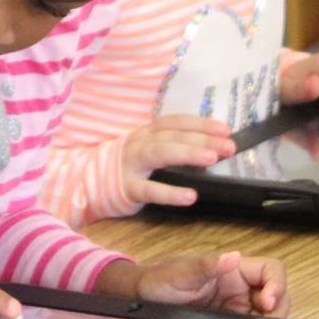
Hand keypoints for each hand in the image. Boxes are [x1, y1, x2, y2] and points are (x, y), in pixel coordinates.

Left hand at [97, 252, 288, 316]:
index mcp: (234, 269)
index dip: (277, 285)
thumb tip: (232, 257)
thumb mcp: (181, 273)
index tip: (268, 304)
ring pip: (269, 315)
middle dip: (278, 310)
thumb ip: (207, 266)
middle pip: (276, 295)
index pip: (271, 270)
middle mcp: (240, 288)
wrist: (142, 300)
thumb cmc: (160, 279)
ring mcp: (237, 308)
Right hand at [119, 115, 237, 207]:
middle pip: (172, 136)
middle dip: (202, 139)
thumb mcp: (148, 149)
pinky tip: (190, 197)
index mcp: (148, 132)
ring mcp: (131, 164)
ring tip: (212, 158)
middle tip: (229, 147)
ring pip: (160, 153)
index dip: (201, 123)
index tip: (226, 130)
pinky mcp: (127, 187)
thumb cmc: (130, 166)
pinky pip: (149, 190)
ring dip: (187, 154)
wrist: (90, 181)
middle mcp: (140, 142)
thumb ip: (174, 146)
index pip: (176, 122)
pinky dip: (170, 193)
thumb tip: (212, 147)